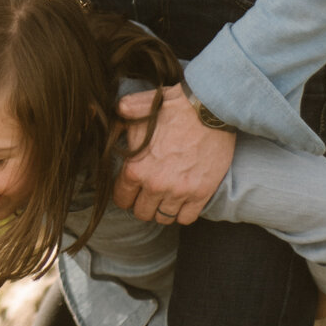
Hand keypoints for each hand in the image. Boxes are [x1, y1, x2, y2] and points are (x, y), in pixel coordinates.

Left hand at [113, 83, 233, 224]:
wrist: (210, 109)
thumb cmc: (173, 107)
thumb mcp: (139, 107)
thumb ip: (122, 115)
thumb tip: (115, 113)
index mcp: (136, 168)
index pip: (121, 198)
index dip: (124, 194)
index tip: (131, 189)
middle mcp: (155, 184)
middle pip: (141, 212)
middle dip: (142, 203)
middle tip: (148, 193)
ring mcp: (179, 191)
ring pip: (163, 218)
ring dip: (162, 208)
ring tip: (165, 196)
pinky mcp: (201, 194)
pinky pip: (186, 218)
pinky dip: (183, 212)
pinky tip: (182, 200)